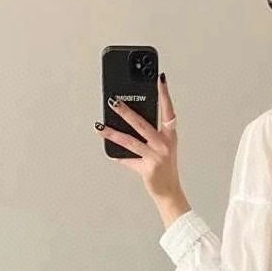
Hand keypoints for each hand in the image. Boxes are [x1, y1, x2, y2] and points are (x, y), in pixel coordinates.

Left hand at [95, 73, 185, 207]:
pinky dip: (118, 156)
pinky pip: (128, 160)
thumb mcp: (162, 148)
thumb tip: (127, 122)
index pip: (168, 110)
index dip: (164, 95)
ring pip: (130, 141)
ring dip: (113, 133)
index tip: (159, 79)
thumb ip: (149, 135)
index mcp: (170, 136)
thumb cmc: (164, 167)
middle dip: (126, 111)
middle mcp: (165, 144)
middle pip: (142, 124)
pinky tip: (109, 152)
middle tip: (113, 101)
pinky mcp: (148, 168)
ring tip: (100, 126)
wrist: (169, 191)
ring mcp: (156, 156)